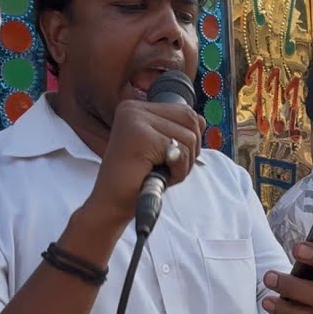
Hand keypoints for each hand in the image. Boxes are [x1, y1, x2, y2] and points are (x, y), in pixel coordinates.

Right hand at [85, 100, 204, 224]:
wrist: (111, 205)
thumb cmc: (137, 180)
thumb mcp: (161, 148)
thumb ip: (179, 130)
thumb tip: (201, 120)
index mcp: (135, 108)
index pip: (185, 112)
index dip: (188, 140)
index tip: (165, 157)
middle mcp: (132, 109)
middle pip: (191, 120)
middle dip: (188, 150)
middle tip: (164, 166)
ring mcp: (134, 120)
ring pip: (189, 137)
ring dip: (181, 164)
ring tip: (157, 171)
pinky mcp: (140, 136)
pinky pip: (181, 153)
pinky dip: (177, 172)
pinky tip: (156, 176)